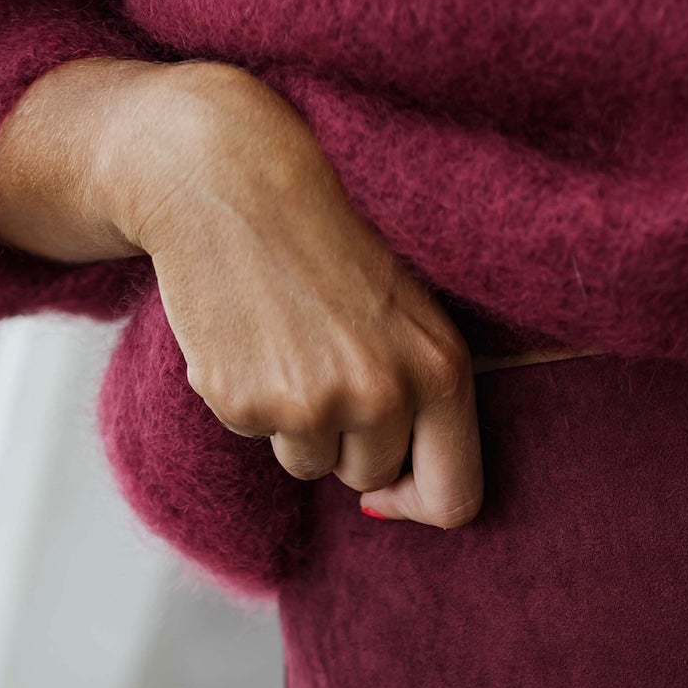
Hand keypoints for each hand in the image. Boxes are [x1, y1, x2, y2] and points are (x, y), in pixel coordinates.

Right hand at [0, 57, 479, 525]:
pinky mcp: (245, 402)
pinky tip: (249, 334)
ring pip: (309, 464)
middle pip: (369, 477)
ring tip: (288, 342)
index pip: (454, 498)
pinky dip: (247, 397)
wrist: (233, 182)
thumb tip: (385, 504)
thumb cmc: (329, 248)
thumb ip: (421, 403)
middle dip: (347, 438)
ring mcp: (312, 403)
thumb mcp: (408, 316)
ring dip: (296, 421)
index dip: (418, 501)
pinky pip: (253, 436)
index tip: (391, 486)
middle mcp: (384, 395)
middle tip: (325, 359)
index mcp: (443, 372)